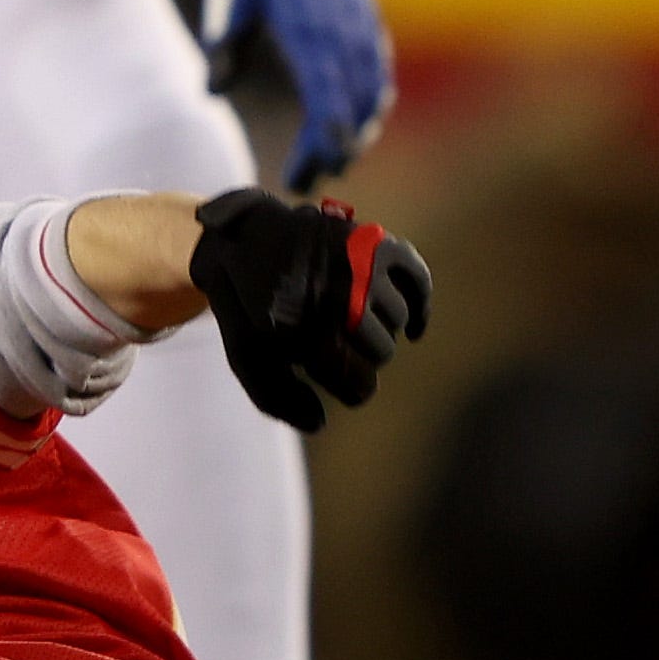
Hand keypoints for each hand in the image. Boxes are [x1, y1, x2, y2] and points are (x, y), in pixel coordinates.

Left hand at [188, 187, 429, 433]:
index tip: (334, 377)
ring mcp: (362, 265)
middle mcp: (341, 297)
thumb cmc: (245, 303)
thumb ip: (275, 397)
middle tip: (335, 342)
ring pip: (398, 316)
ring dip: (378, 325)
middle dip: (359, 354)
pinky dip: (420, 303)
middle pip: (382, 351)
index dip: (349, 388)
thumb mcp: (245, 353)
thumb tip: (318, 424)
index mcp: (307, 329)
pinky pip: (418, 279)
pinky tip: (412, 327)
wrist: (237, 235)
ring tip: (349, 318)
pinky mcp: (376, 241)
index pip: (359, 383)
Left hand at [200, 0, 394, 189]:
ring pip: (371, 93)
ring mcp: (363, 27)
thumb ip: (225, 38)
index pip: (327, 94)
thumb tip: (212, 88)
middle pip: (353, 104)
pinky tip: (355, 128)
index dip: (327, 134)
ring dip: (356, 133)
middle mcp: (344, 31)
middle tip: (309, 181)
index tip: (321, 167)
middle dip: (337, 148)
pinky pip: (378, 73)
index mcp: (309, 27)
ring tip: (329, 165)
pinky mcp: (369, 23)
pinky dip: (369, 105)